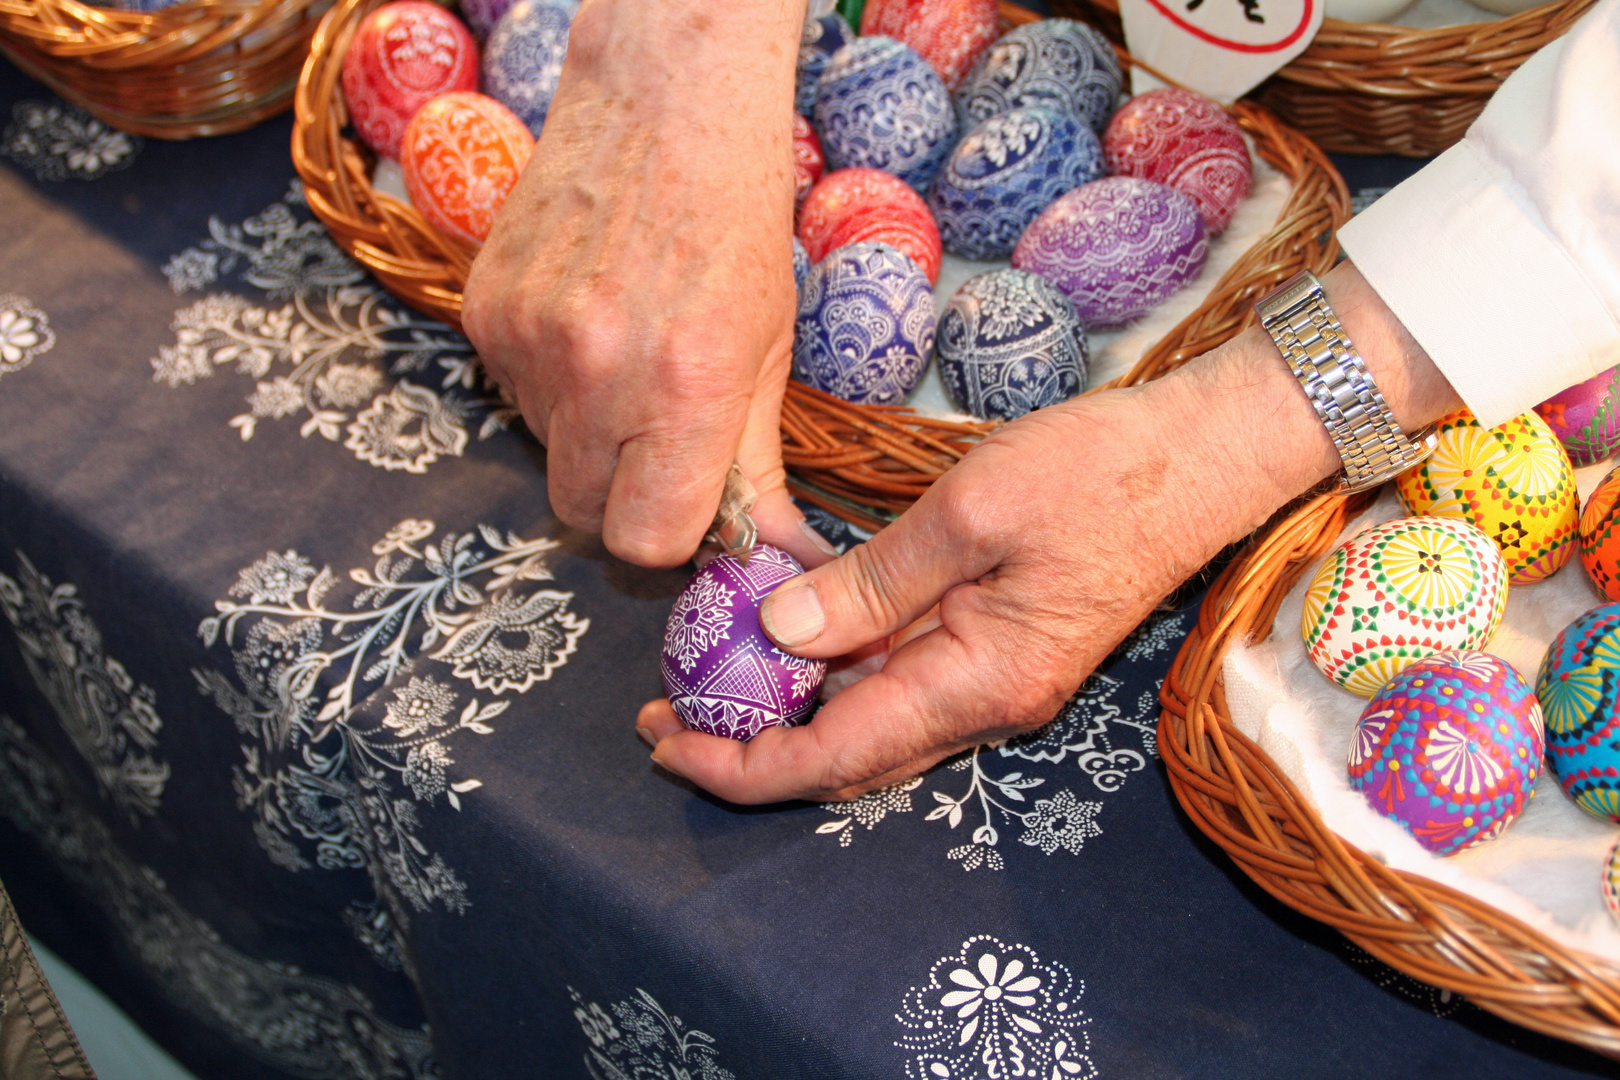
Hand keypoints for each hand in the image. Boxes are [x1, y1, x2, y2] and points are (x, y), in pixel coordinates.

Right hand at [463, 0, 827, 569]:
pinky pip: (511, 393)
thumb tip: (773, 558)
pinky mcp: (482, 312)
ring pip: (545, 452)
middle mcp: (596, 372)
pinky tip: (587, 319)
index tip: (688, 502)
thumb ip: (755, 467)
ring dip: (584, 432)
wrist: (662, 101)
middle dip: (623, 495)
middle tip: (660, 437)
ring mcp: (527, 341)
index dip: (669, 532)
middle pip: (583, 513)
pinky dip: (548, 380)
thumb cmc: (735, 220)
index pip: (646, 541)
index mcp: (684, 388)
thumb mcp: (769, 352)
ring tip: (627, 350)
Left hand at [636, 263, 1460, 803]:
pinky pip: (902, 678)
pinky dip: (838, 670)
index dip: (743, 764)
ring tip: (708, 678)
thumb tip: (780, 634)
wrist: (1207, 456)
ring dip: (791, 711)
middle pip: (848, 757)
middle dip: (750, 748)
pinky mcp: (1001, 643)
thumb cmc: (1103, 473)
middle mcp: (986, 702)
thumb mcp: (970, 513)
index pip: (836, 757)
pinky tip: (791, 636)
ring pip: (872, 722)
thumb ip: (871, 583)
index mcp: (979, 684)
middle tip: (663, 717)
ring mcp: (997, 677)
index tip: (664, 743)